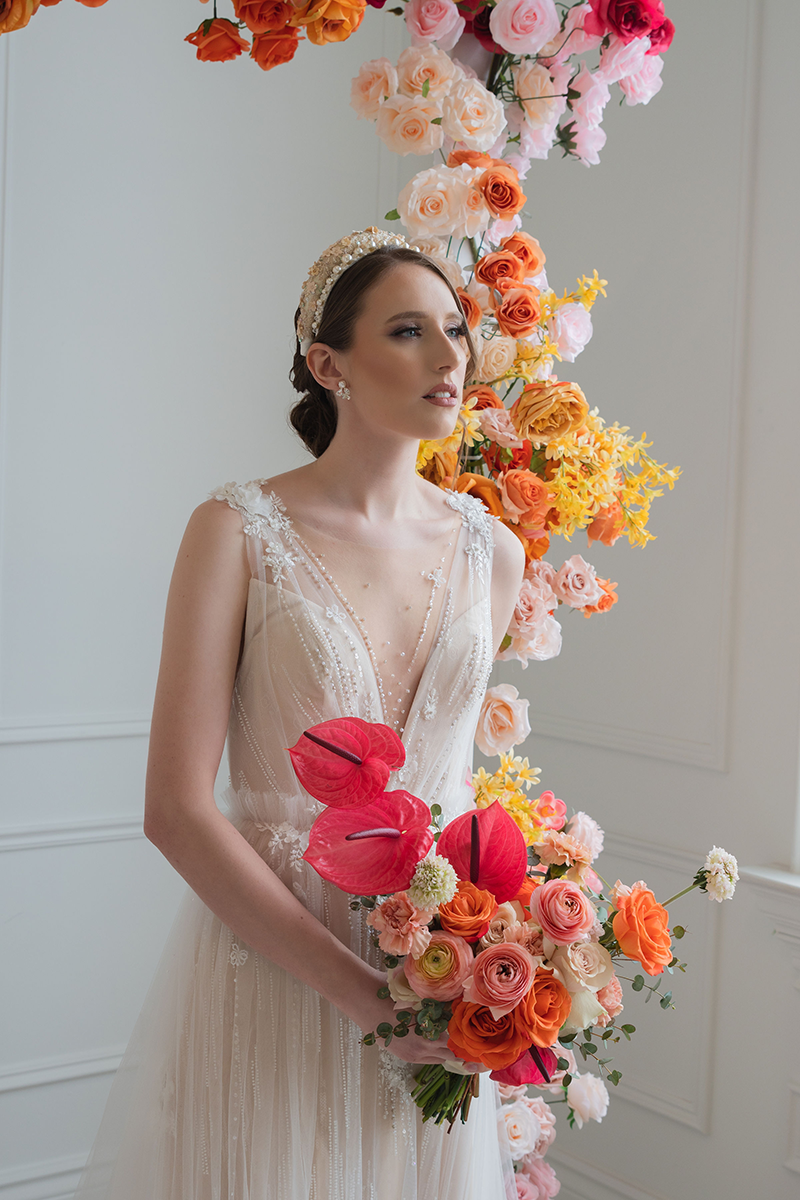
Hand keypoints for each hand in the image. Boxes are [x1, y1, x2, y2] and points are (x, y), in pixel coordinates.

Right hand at [351, 966, 488, 1070]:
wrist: (362, 998)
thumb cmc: (391, 991)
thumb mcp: (418, 991)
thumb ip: (439, 997)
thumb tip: (463, 993)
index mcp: (425, 1036)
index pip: (456, 1046)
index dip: (472, 1047)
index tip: (486, 1049)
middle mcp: (419, 1050)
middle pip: (450, 1057)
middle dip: (466, 1055)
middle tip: (484, 1055)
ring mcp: (410, 1055)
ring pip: (439, 1058)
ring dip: (452, 1053)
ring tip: (469, 1051)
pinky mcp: (404, 1055)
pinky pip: (428, 1057)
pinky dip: (438, 1051)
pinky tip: (446, 1045)